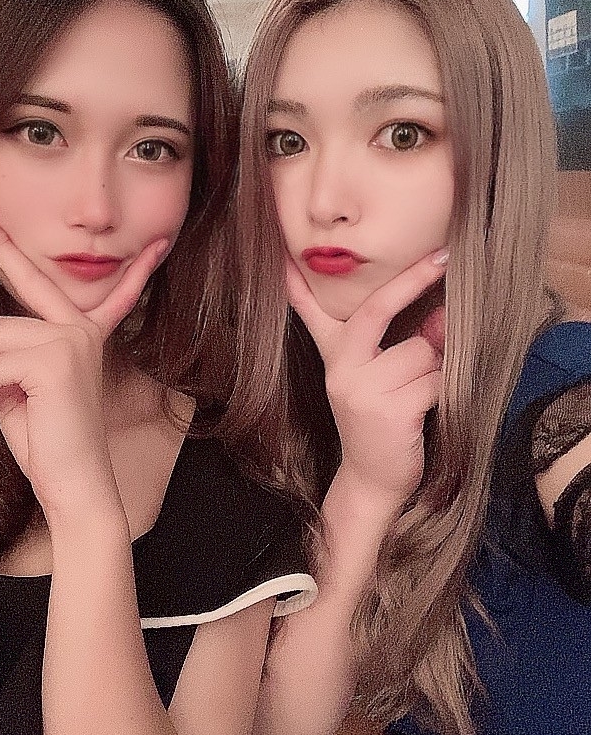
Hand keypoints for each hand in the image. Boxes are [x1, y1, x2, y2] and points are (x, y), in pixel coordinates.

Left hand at [0, 211, 167, 518]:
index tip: (157, 243)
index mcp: (84, 337)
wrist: (72, 484)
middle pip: (32, 280)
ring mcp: (70, 343)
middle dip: (3, 246)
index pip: (112, 294)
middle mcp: (81, 333)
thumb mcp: (19, 393)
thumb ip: (4, 360)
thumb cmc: (50, 443)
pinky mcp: (53, 363)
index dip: (133, 267)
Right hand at [287, 251, 446, 509]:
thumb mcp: (374, 377)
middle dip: (413, 281)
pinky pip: (434, 380)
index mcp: (334, 355)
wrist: (372, 480)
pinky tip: (428, 408)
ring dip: (436, 366)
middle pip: (377, 310)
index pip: (314, 308)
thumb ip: (401, 341)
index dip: (302, 280)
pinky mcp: (388, 410)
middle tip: (442, 258)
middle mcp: (341, 368)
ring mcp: (361, 389)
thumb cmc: (380, 422)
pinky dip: (443, 389)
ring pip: (421, 351)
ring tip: (422, 390)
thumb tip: (442, 312)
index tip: (292, 254)